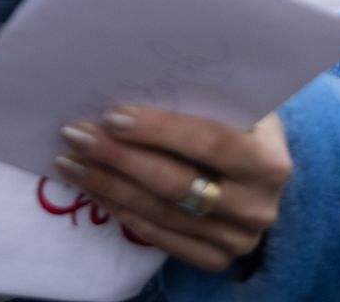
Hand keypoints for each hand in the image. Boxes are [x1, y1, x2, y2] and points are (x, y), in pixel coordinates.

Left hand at [55, 107, 289, 274]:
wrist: (261, 178)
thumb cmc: (241, 127)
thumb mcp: (237, 107)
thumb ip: (203, 99)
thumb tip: (134, 81)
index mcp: (268, 160)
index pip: (209, 143)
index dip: (158, 129)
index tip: (111, 115)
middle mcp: (257, 206)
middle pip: (176, 183)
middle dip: (118, 157)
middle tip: (76, 136)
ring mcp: (236, 239)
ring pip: (160, 212)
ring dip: (108, 184)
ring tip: (71, 160)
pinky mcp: (215, 258)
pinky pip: (158, 237)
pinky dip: (120, 210)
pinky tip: (93, 187)